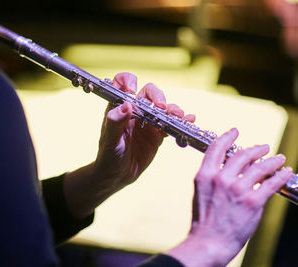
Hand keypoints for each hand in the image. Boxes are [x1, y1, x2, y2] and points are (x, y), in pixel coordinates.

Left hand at [95, 72, 194, 190]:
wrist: (117, 176)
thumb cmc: (108, 156)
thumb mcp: (109, 140)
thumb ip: (115, 123)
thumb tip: (126, 105)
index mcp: (119, 107)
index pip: (123, 83)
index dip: (129, 81)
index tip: (133, 90)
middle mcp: (135, 110)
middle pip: (150, 92)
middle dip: (158, 96)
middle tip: (162, 108)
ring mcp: (148, 121)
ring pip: (164, 107)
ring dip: (173, 109)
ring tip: (179, 116)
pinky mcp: (158, 134)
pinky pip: (172, 123)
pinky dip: (182, 121)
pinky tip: (189, 120)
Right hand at [167, 128, 291, 266]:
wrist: (208, 242)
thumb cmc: (204, 221)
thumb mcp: (202, 193)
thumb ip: (214, 178)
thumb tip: (230, 168)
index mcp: (205, 175)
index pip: (217, 148)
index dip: (227, 137)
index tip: (235, 131)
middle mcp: (221, 178)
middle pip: (242, 154)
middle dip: (255, 149)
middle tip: (264, 147)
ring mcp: (238, 189)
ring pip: (260, 166)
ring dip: (272, 160)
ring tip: (279, 158)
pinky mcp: (252, 201)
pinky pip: (272, 183)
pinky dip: (281, 175)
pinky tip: (286, 172)